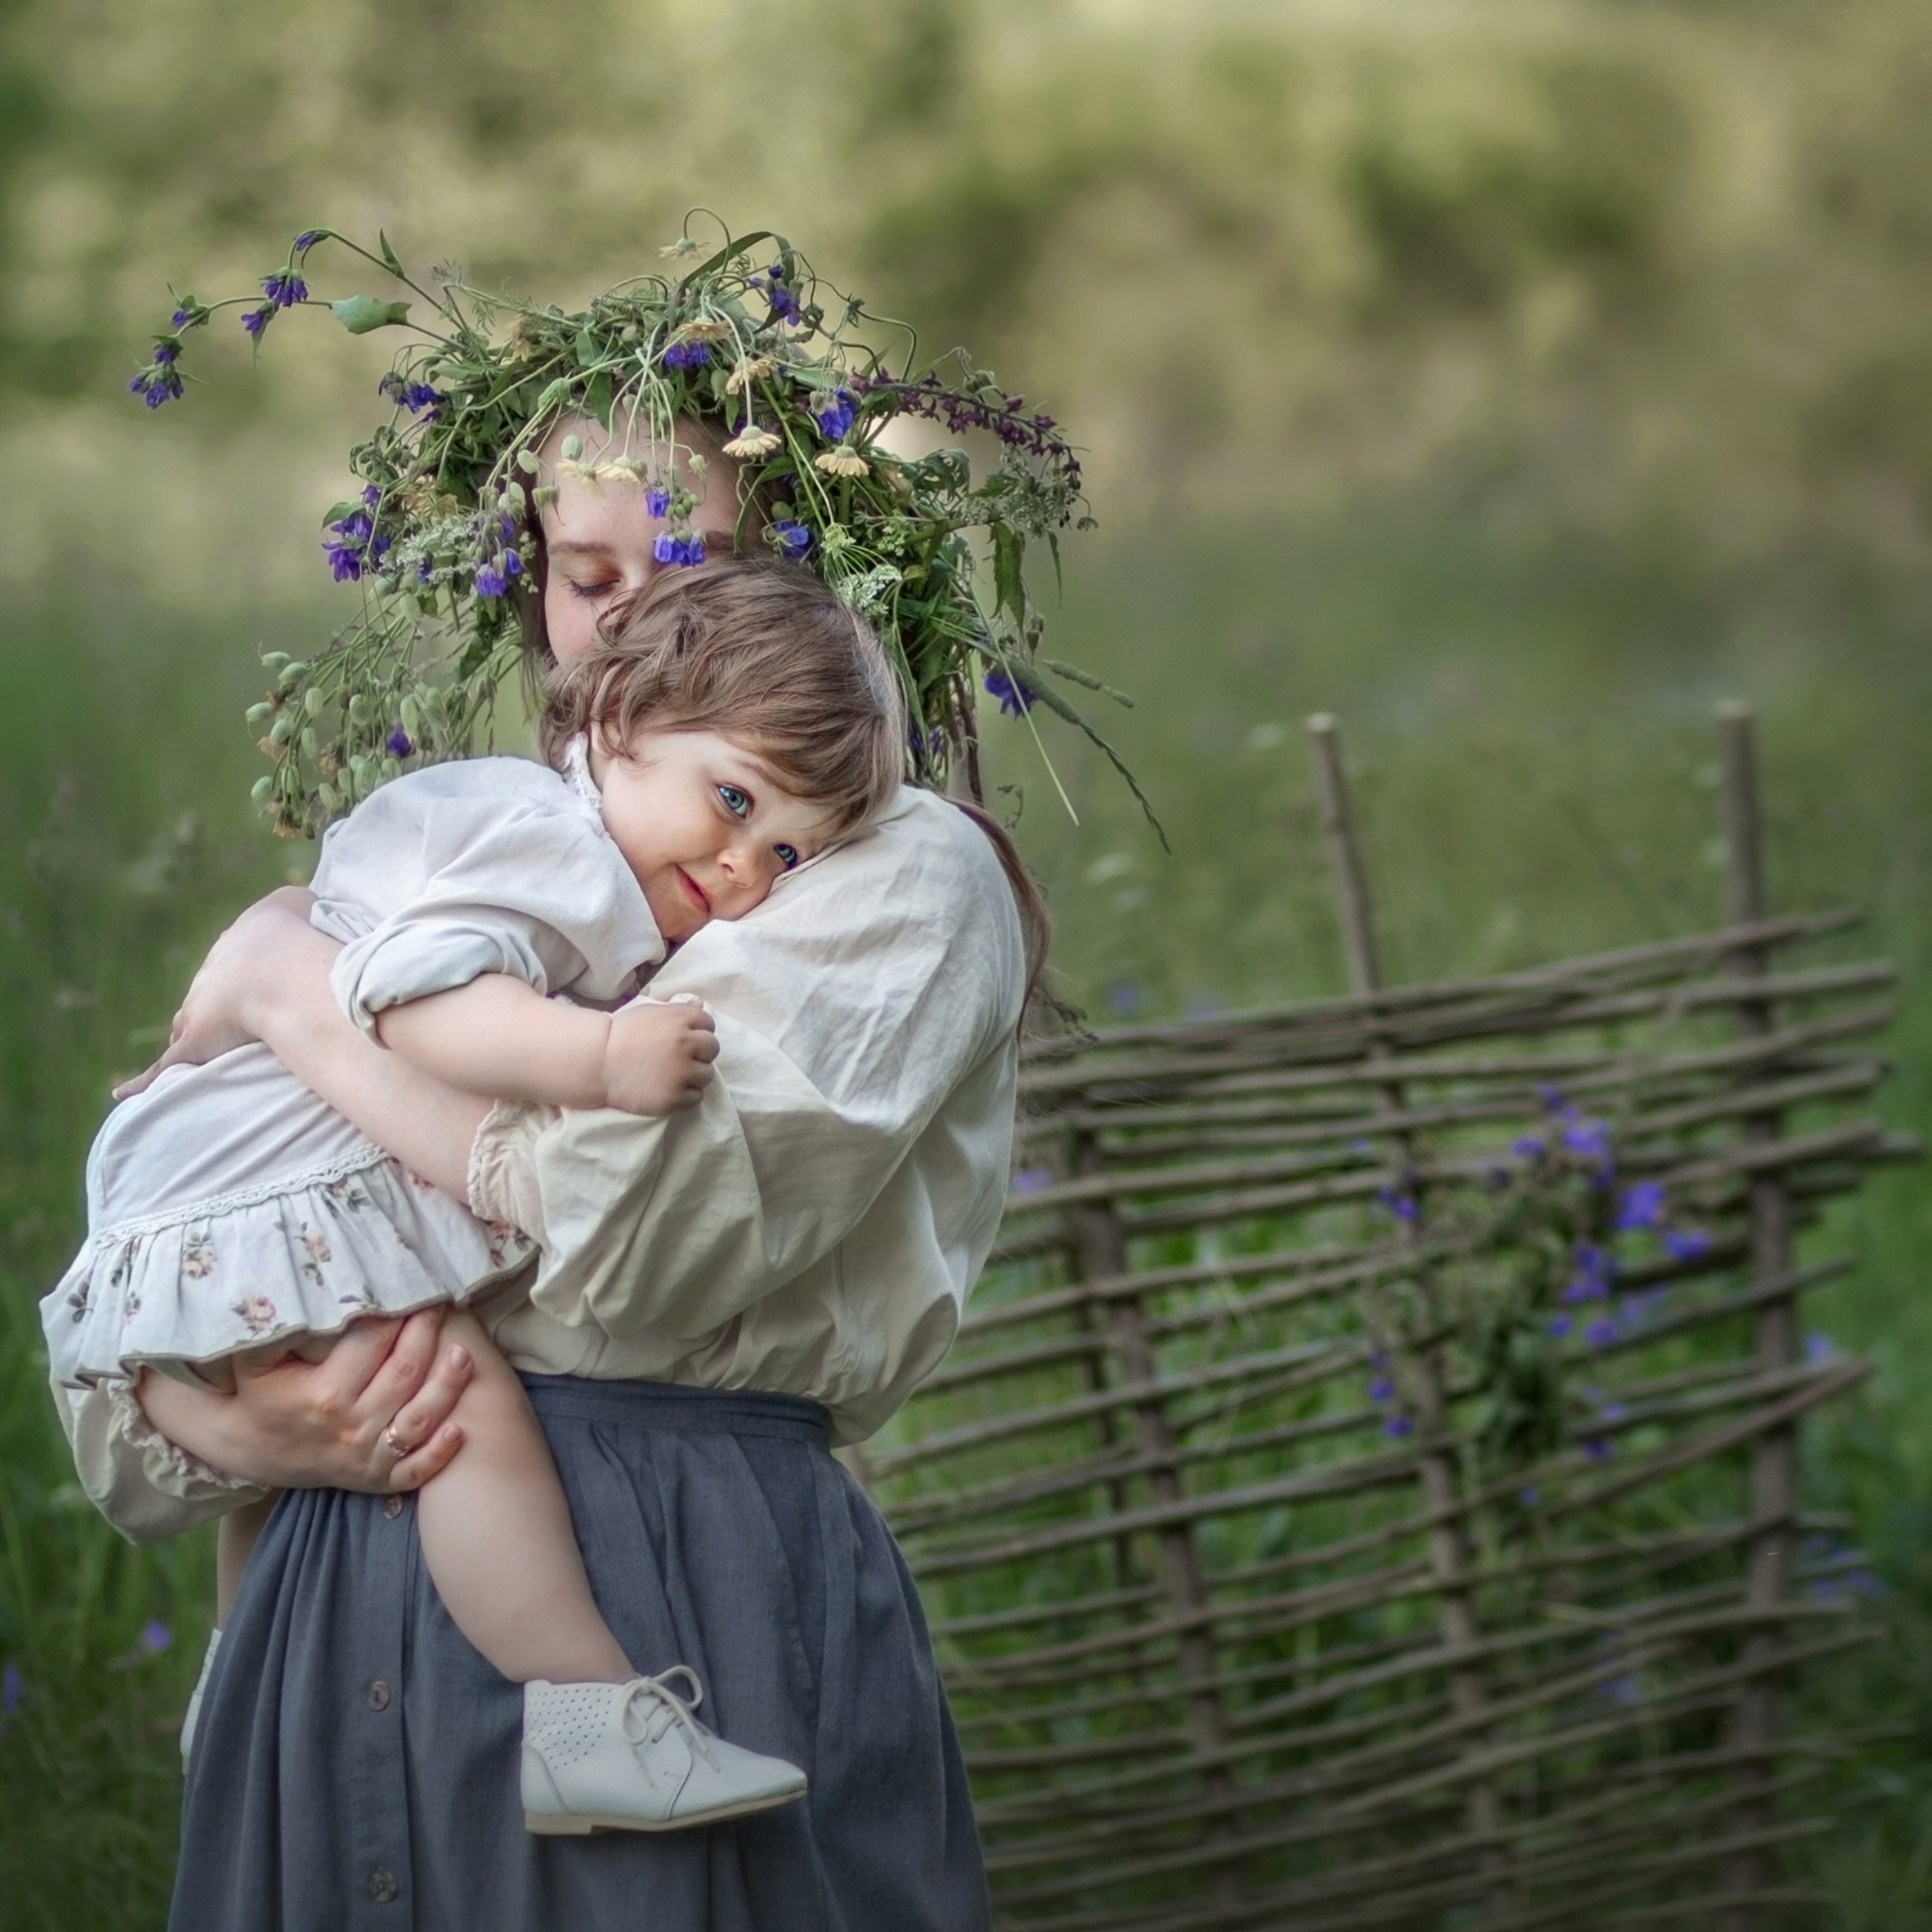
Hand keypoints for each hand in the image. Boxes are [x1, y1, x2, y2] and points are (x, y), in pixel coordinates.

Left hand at [114, 886, 318, 1099]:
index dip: (243, 972)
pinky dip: (144, 1081)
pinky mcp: (193, 1044)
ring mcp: (199, 1011)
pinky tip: (123, 1092)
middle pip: (207, 994)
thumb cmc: (294, 934)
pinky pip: (165, 1066)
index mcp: (238, 945)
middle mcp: (212, 976)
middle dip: (213, 1004)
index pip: (234, 961)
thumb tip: (307, 903)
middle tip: (227, 1017)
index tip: (251, 981)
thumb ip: (301, 904)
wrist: (275, 967)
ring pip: (187, 1027)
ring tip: (200, 1051)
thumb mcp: (300, 902)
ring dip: (190, 1036)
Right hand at [135, 1308, 472, 1491]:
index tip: (413, 1287)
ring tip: (465, 1355)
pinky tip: (460, 1430)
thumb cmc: (260, 1396)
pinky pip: (416, 1470)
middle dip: (428, 1335)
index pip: (372, 1343)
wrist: (252, 1452)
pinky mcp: (378, 1479)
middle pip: (405, 1372)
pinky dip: (439, 1453)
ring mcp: (367, 1456)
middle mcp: (350, 1426)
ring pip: (419, 1418)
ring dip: (447, 1387)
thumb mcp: (255, 1362)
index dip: (396, 1313)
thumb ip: (277, 1330)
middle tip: (443, 1305)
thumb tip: (296, 1291)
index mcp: (324, 1394)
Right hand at [600, 998, 718, 1114]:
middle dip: (700, 1053)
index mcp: (679, 1019)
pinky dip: (686, 1095)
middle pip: (712, 1049)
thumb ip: (677, 1011)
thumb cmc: (622, 1035)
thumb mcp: (650, 1013)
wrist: (597, 1062)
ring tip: (674, 1076)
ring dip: (695, 1076)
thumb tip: (700, 1004)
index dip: (698, 1032)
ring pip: (707, 1075)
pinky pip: (696, 1097)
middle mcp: (685, 1043)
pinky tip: (669, 1089)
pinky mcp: (674, 1097)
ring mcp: (680, 1072)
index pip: (708, 1025)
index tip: (686, 1040)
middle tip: (681, 1059)